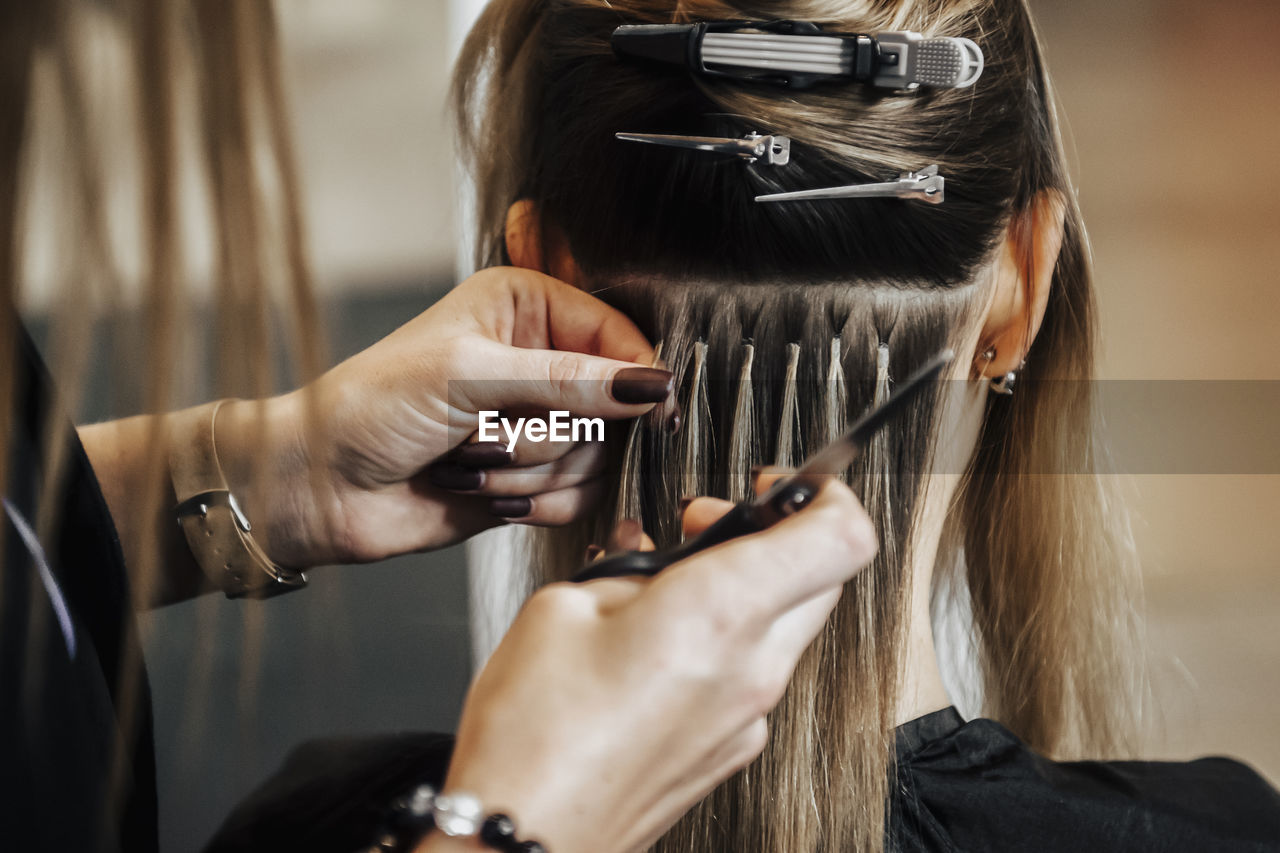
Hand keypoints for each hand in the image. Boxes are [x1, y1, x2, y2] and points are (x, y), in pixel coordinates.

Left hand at [215, 267, 672, 567]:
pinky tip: (483, 490)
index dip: (633, 375)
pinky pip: (579, 497)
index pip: (618, 334)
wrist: (323, 487)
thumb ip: (566, 378)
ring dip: (530, 470)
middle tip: (491, 431)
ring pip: (597, 457)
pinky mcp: (532, 476)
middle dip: (553, 431)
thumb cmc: (373, 408)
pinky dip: (534, 502)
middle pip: (614, 405)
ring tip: (470, 459)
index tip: (646, 408)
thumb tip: (646, 382)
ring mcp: (537, 421)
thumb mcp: (469, 375)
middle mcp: (539, 360)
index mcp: (526, 307)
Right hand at [428, 474, 876, 852]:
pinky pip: (755, 672)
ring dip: (748, 587)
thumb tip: (660, 560)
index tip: (780, 484)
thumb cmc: (533, 738)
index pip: (840, 536)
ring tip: (668, 584)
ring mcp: (748, 718)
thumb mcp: (564, 606)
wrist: (524, 843)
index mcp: (718, 614)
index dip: (825, 492)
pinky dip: (727, 638)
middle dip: (776, 534)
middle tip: (707, 525)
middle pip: (825, 578)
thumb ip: (633, 569)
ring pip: (789, 624)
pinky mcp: (730, 750)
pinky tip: (660, 638)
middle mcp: (752, 670)